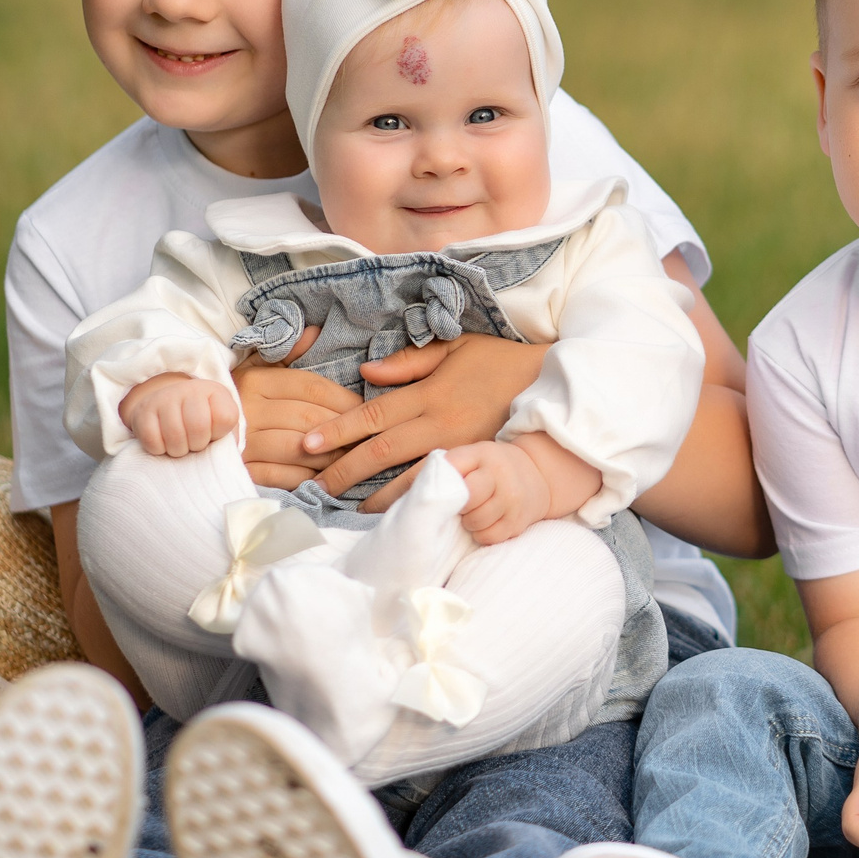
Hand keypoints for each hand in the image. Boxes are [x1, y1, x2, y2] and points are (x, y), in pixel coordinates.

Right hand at [119, 374, 238, 457]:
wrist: (167, 407)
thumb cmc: (201, 424)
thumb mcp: (221, 427)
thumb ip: (230, 440)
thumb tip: (228, 458)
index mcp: (215, 392)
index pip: (225, 417)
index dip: (219, 434)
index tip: (212, 434)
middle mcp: (190, 389)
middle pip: (198, 426)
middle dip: (197, 445)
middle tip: (194, 444)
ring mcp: (164, 398)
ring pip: (174, 436)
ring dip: (178, 450)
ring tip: (180, 445)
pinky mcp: (143, 411)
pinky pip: (152, 441)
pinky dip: (159, 450)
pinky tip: (164, 443)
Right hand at [234, 331, 358, 486]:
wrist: (190, 430)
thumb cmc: (237, 399)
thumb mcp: (256, 369)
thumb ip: (288, 354)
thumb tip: (315, 331)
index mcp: (256, 381)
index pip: (310, 387)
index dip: (343, 399)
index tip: (364, 409)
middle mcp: (248, 409)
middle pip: (309, 418)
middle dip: (343, 428)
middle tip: (366, 435)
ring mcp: (243, 442)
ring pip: (299, 447)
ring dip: (330, 454)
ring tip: (351, 456)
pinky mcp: (241, 470)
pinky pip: (282, 475)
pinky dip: (307, 476)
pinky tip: (323, 475)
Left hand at [302, 333, 548, 506]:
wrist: (549, 385)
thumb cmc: (497, 361)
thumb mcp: (455, 348)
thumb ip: (409, 361)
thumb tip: (365, 375)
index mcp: (431, 392)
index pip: (375, 414)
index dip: (339, 430)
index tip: (309, 443)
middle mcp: (442, 423)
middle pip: (382, 451)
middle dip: (345, 470)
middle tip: (314, 486)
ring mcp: (460, 448)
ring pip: (407, 477)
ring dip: (374, 495)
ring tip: (344, 506)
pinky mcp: (475, 466)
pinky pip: (435, 485)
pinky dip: (410, 498)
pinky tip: (391, 510)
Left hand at [444, 441, 551, 543]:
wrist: (538, 474)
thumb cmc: (490, 468)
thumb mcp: (469, 457)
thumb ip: (440, 467)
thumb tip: (405, 485)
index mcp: (482, 454)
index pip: (452, 469)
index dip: (442, 484)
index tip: (442, 490)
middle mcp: (500, 473)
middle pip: (467, 499)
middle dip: (458, 506)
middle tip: (460, 504)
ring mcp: (512, 498)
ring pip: (476, 522)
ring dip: (469, 522)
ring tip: (472, 514)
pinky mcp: (518, 521)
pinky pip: (489, 537)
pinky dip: (482, 535)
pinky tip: (484, 524)